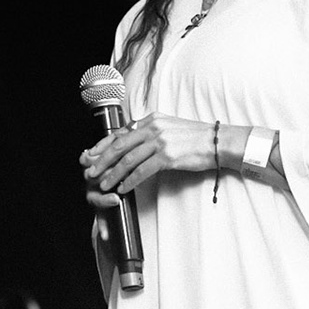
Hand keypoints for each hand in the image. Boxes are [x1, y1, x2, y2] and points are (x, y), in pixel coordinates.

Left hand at [79, 114, 217, 197]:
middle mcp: (153, 128)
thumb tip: (133, 144)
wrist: (218, 142)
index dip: (102, 145)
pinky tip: (123, 188)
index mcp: (151, 120)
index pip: (120, 132)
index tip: (91, 156)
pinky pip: (142, 171)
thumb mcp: (170, 128)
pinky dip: (130, 181)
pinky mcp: (167, 156)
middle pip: (119, 146)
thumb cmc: (196, 138)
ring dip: (113, 174)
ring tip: (104, 185)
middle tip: (91, 173)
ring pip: (127, 160)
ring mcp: (160, 142)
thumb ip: (151, 133)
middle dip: (101, 161)